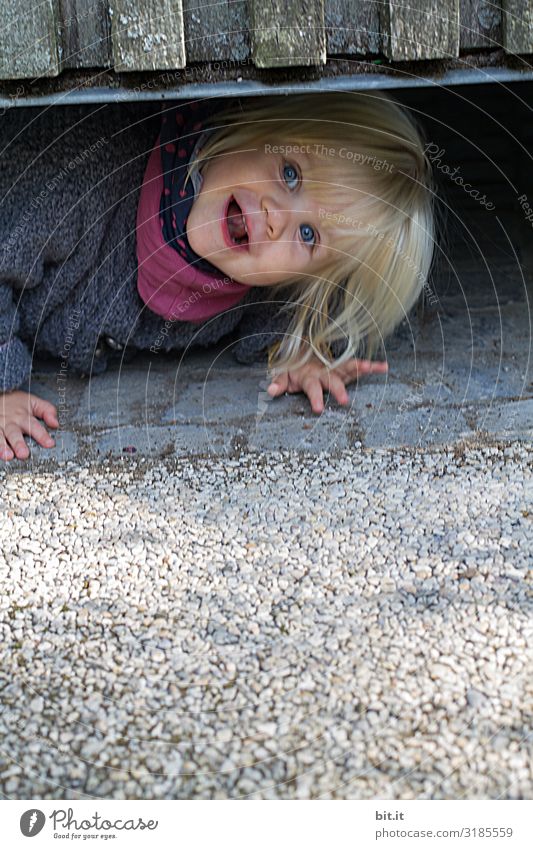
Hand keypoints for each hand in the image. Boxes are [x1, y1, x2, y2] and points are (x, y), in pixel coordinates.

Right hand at [0, 390, 58, 460]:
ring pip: (0, 436)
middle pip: (15, 433)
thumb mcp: (33, 402)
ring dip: (3, 447)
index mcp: (23, 416)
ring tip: (8, 456)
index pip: (34, 426)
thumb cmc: (16, 403)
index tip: (49, 444)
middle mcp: (10, 422)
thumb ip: (47, 410)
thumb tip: (55, 423)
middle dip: (19, 444)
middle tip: (24, 454)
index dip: (42, 435)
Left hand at [267, 355, 387, 413]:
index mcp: (308, 375)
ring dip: (360, 368)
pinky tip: (384, 367)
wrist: (299, 354)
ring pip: (348, 367)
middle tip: (344, 402)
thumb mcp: (282, 376)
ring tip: (374, 368)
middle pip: (332, 380)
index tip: (319, 409)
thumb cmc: (292, 370)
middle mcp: (323, 371)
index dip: (315, 397)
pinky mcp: (343, 370)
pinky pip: (357, 368)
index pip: (311, 387)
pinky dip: (371, 366)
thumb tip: (270, 390)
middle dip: (338, 390)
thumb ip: (278, 383)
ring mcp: (334, 369)